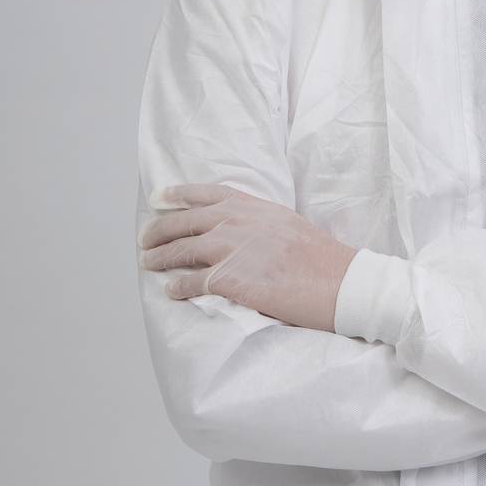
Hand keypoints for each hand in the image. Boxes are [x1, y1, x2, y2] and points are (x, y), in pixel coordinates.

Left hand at [140, 184, 359, 331]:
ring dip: (161, 258)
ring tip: (149, 263)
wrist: (339, 282)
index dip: (178, 195)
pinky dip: (178, 288)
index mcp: (254, 206)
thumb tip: (237, 231)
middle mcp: (237, 221)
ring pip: (182, 251)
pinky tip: (171, 291)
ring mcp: (231, 249)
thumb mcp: (288, 224)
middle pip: (185, 221)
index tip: (159, 197)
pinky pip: (192, 283)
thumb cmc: (322, 258)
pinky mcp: (229, 279)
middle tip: (146, 239)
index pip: (207, 194)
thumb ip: (259, 222)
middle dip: (160, 230)